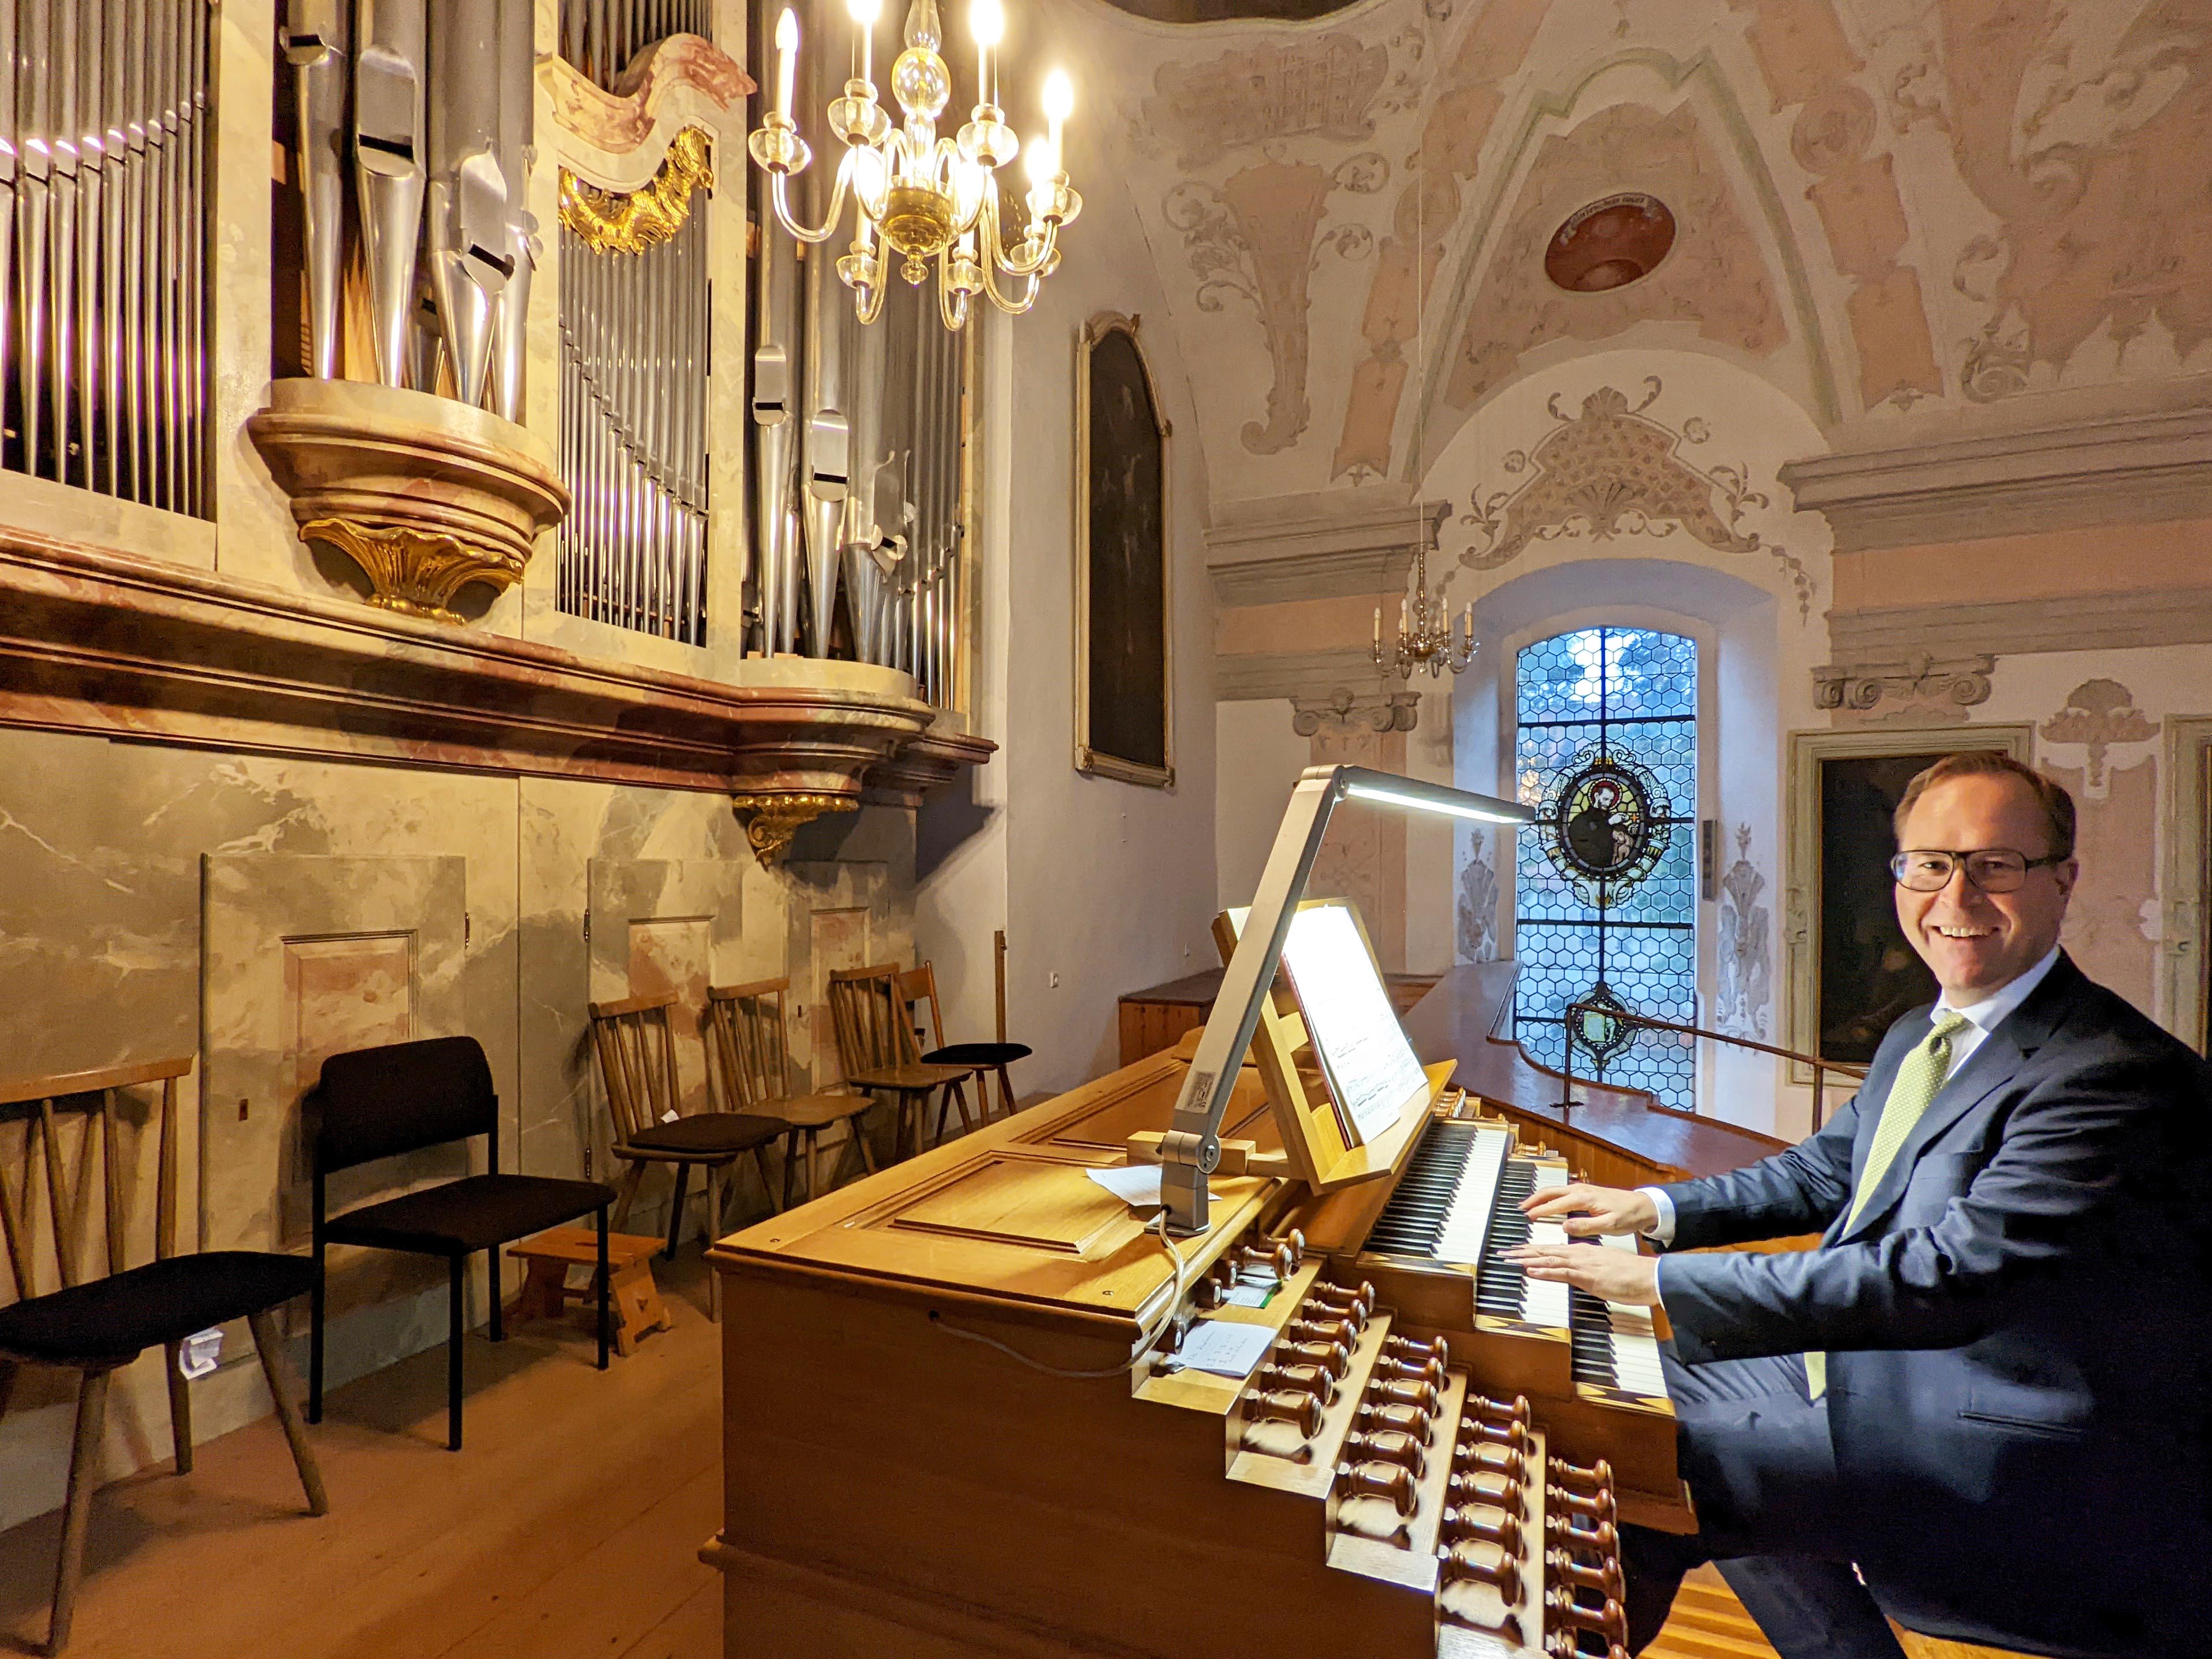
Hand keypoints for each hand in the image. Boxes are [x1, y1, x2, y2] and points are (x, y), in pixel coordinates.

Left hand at [1505, 1239, 1660, 1306]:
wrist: (1649, 1276)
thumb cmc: (1631, 1275)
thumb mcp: (1605, 1269)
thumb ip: (1589, 1269)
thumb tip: (1578, 1273)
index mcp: (1584, 1252)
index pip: (1553, 1249)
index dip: (1533, 1250)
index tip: (1516, 1251)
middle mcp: (1580, 1255)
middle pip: (1546, 1251)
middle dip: (1523, 1252)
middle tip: (1504, 1253)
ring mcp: (1584, 1265)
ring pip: (1550, 1259)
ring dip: (1527, 1259)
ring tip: (1510, 1259)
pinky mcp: (1589, 1277)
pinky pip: (1563, 1273)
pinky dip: (1546, 1271)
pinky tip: (1532, 1271)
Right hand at [1519, 1182, 1656, 1237]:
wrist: (1643, 1206)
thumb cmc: (1628, 1216)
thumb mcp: (1609, 1225)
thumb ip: (1586, 1226)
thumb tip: (1565, 1226)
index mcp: (1584, 1199)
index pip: (1556, 1204)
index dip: (1540, 1211)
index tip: (1528, 1217)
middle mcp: (1581, 1191)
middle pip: (1550, 1192)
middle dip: (1534, 1199)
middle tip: (1520, 1207)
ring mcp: (1583, 1190)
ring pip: (1555, 1190)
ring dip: (1540, 1197)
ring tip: (1528, 1205)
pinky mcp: (1586, 1192)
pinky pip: (1562, 1192)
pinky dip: (1550, 1197)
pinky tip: (1548, 1203)